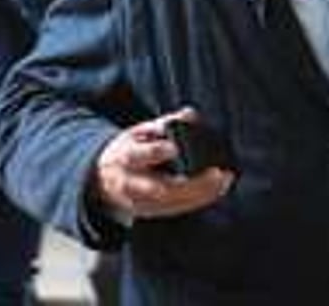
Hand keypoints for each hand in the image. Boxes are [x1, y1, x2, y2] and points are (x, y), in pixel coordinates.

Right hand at [92, 108, 235, 219]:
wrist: (104, 180)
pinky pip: (180, 209)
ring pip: (174, 203)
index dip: (157, 151)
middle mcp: (132, 185)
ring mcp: (142, 203)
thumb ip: (164, 123)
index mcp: (125, 158)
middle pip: (161, 189)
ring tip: (225, 180)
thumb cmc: (129, 150)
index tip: (176, 147)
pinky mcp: (153, 213)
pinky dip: (202, 199)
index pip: (139, 156)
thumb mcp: (138, 132)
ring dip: (203, 193)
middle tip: (216, 173)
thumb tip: (190, 114)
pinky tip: (219, 189)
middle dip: (190, 184)